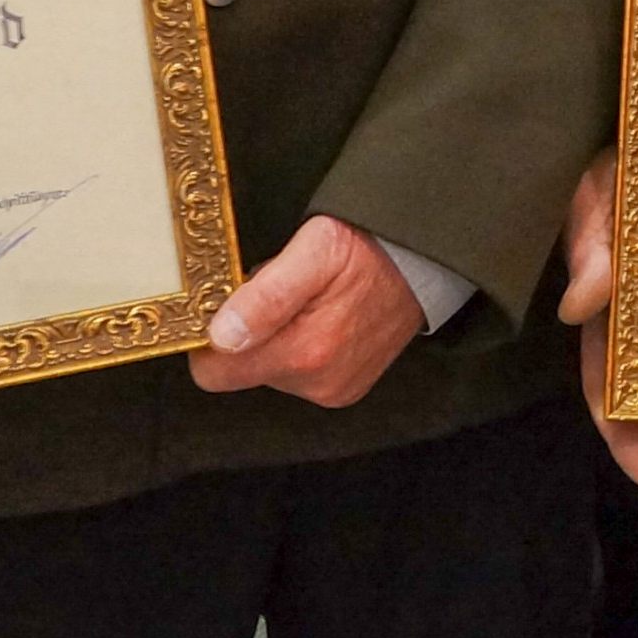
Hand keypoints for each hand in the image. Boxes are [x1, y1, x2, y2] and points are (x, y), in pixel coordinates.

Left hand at [187, 214, 425, 408]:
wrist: (425, 260)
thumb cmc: (370, 247)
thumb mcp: (316, 249)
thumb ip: (266, 296)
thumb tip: (220, 337)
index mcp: (305, 352)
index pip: (214, 373)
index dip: (212, 337)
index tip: (230, 304)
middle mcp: (318, 382)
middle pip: (242, 371)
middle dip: (250, 332)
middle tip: (282, 293)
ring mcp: (333, 390)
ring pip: (269, 372)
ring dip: (276, 339)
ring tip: (309, 302)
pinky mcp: (345, 390)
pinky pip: (297, 376)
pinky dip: (301, 349)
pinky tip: (324, 319)